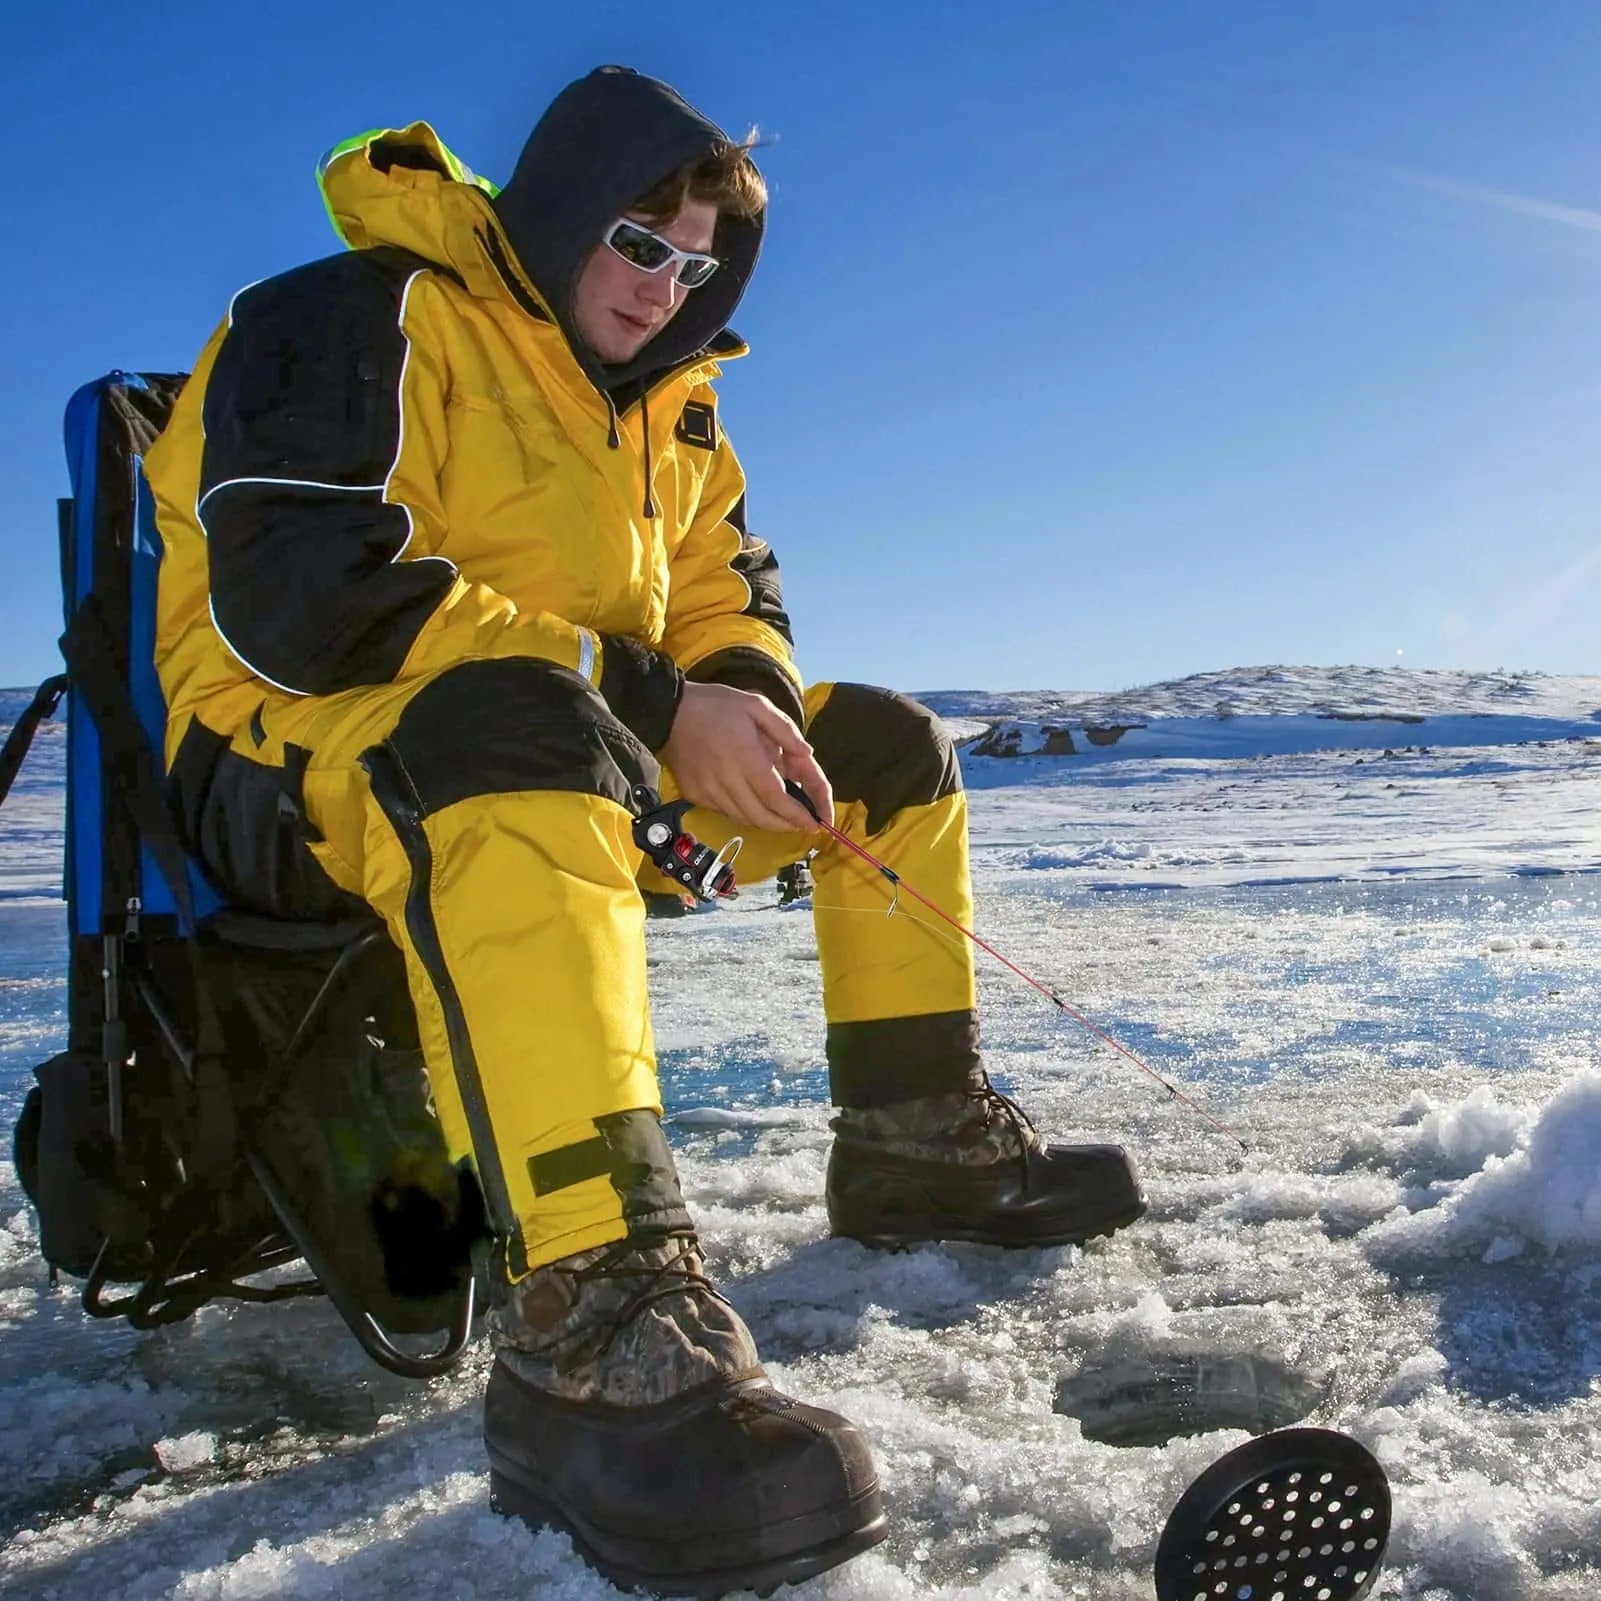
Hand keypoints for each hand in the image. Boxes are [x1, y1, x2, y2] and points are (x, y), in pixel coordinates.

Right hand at [662, 681, 833, 833]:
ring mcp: (709, 791)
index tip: (814, 822)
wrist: (668, 711)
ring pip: (744, 819)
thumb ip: (785, 730)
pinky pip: (726, 813)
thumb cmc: (715, 705)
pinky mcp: (695, 796)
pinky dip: (744, 814)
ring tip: (782, 817)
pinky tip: (753, 804)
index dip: (797, 815)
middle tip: (802, 824)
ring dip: (767, 822)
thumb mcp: (756, 706)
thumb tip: (807, 754)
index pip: (776, 798)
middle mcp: (727, 780)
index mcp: (746, 758)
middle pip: (762, 817)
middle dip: (786, 825)